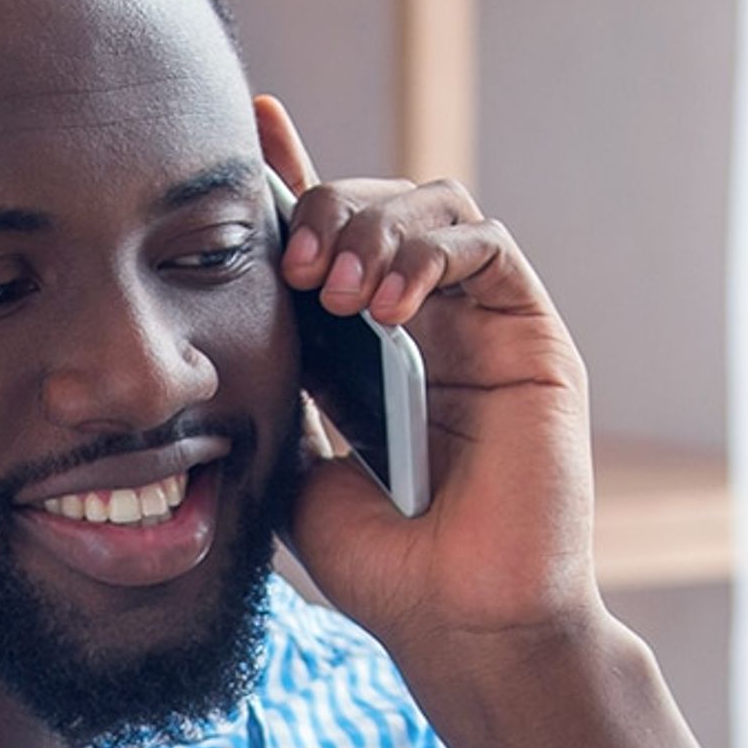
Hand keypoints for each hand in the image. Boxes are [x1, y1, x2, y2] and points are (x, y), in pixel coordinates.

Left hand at [256, 95, 601, 671]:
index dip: (292, 176)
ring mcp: (478, 327)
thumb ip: (269, 392)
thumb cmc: (379, 564)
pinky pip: (486, 247)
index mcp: (360, 350)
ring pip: (431, 207)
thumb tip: (215, 332)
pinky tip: (389, 304)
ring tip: (337, 288)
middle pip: (374, 207)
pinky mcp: (532, 337)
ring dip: (374, 225)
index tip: (248, 126)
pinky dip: (431, 253)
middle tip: (293, 266)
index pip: (328, 240)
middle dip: (324, 209)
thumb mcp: (290, 467)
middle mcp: (421, 326)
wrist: (457, 621)